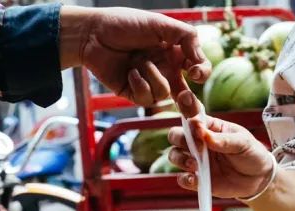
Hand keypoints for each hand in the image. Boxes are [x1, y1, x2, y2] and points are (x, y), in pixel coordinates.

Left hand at [59, 7, 209, 106]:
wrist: (94, 34)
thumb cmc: (125, 24)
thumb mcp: (159, 23)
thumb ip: (185, 37)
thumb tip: (200, 57)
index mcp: (174, 53)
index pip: (197, 69)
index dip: (201, 73)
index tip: (194, 72)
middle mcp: (165, 70)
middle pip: (186, 96)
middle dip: (189, 103)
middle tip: (185, 100)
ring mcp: (149, 83)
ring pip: (164, 95)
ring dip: (153, 77)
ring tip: (138, 62)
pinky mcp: (134, 93)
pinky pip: (146, 99)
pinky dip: (139, 84)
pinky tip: (130, 71)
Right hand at [166, 90, 275, 197]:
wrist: (259, 179)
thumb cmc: (251, 153)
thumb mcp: (243, 142)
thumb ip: (223, 138)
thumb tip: (202, 133)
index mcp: (208, 127)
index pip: (191, 114)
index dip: (183, 109)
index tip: (188, 114)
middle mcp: (198, 142)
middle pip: (175, 135)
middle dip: (180, 139)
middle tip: (197, 148)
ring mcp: (196, 161)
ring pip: (174, 155)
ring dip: (180, 159)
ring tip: (195, 165)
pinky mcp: (197, 179)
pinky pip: (182, 178)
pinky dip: (184, 179)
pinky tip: (194, 179)